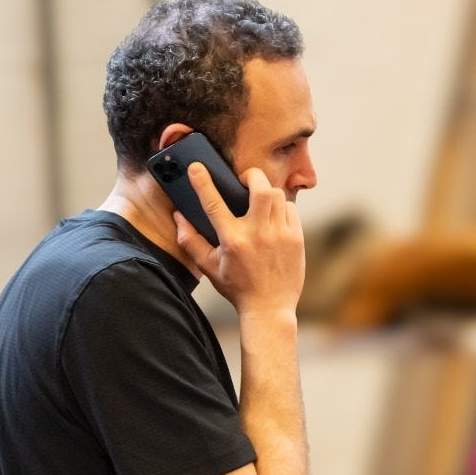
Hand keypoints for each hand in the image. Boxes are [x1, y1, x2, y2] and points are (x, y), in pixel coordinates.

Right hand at [174, 162, 305, 318]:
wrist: (269, 307)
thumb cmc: (237, 287)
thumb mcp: (208, 267)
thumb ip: (191, 242)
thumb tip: (179, 218)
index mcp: (232, 240)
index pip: (214, 203)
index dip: (202, 182)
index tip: (196, 167)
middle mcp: (257, 233)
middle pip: (259, 187)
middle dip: (251, 176)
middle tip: (243, 180)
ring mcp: (280, 234)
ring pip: (277, 194)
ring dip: (266, 192)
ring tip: (257, 202)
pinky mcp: (296, 237)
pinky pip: (290, 209)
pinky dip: (280, 208)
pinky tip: (272, 218)